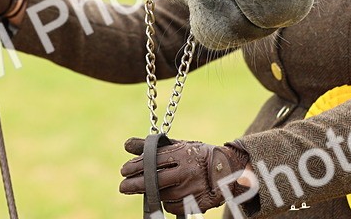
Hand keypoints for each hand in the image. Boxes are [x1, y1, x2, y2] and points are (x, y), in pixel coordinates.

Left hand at [118, 136, 250, 215]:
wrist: (228, 170)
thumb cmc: (197, 155)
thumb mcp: (177, 146)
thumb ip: (152, 146)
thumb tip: (126, 144)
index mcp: (183, 154)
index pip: (153, 160)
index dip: (136, 166)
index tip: (124, 170)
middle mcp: (187, 172)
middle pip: (154, 181)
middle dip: (135, 184)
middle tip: (123, 187)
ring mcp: (192, 189)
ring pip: (162, 195)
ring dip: (150, 193)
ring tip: (143, 189)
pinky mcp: (196, 203)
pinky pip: (173, 206)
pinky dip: (166, 201)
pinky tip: (166, 194)